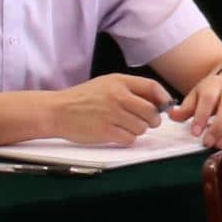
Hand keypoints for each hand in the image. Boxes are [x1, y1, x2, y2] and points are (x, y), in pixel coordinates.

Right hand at [45, 75, 171, 143]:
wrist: (58, 111)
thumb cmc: (83, 98)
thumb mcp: (106, 84)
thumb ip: (130, 89)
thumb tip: (158, 101)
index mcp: (119, 82)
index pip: (152, 87)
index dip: (163, 99)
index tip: (164, 107)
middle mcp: (117, 97)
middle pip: (151, 111)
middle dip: (152, 119)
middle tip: (145, 121)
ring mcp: (112, 114)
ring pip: (142, 127)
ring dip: (138, 130)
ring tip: (125, 126)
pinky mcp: (106, 132)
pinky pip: (130, 139)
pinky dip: (127, 139)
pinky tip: (117, 134)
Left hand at [172, 61, 221, 136]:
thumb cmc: (215, 90)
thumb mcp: (198, 94)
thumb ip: (186, 107)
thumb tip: (172, 115)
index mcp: (214, 85)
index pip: (208, 99)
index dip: (201, 115)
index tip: (195, 132)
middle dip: (217, 126)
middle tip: (208, 142)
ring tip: (221, 144)